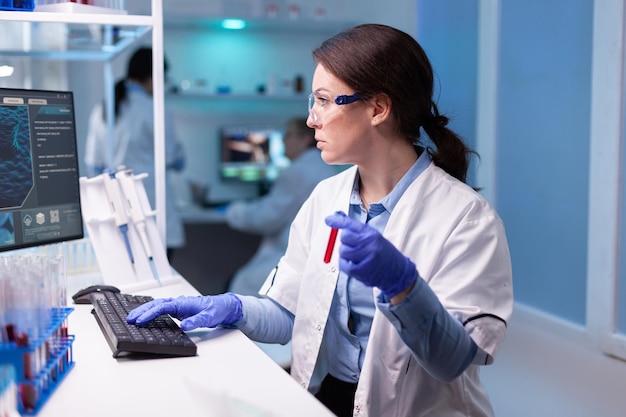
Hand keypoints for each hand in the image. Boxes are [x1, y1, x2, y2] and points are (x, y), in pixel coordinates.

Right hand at [126, 293, 241, 330]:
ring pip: (157, 306)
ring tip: (132, 318)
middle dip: (142, 311)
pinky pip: (162, 310)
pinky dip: (152, 312)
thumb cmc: (217, 309)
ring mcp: (178, 306)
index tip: (140, 320)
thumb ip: (196, 321)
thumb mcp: (209, 317)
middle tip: (130, 319)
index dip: (150, 313)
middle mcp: (179, 303)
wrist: (224, 306)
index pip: (162, 307)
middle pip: (156, 305)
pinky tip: (146, 318)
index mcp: (183, 303)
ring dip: (145, 311)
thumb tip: (184, 326)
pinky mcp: (179, 311)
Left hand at [325, 213, 416, 298]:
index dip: (338, 221)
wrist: (397, 270)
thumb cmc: (381, 252)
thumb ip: (355, 229)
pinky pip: (344, 265)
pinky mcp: (363, 271)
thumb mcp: (372, 236)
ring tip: (354, 256)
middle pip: (344, 237)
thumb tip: (337, 217)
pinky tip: (352, 264)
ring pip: (343, 252)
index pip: (350, 224)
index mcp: (371, 233)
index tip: (328, 220)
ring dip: (345, 254)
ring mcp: (366, 257)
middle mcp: (369, 243)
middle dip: (344, 241)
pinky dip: (345, 264)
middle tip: (352, 246)